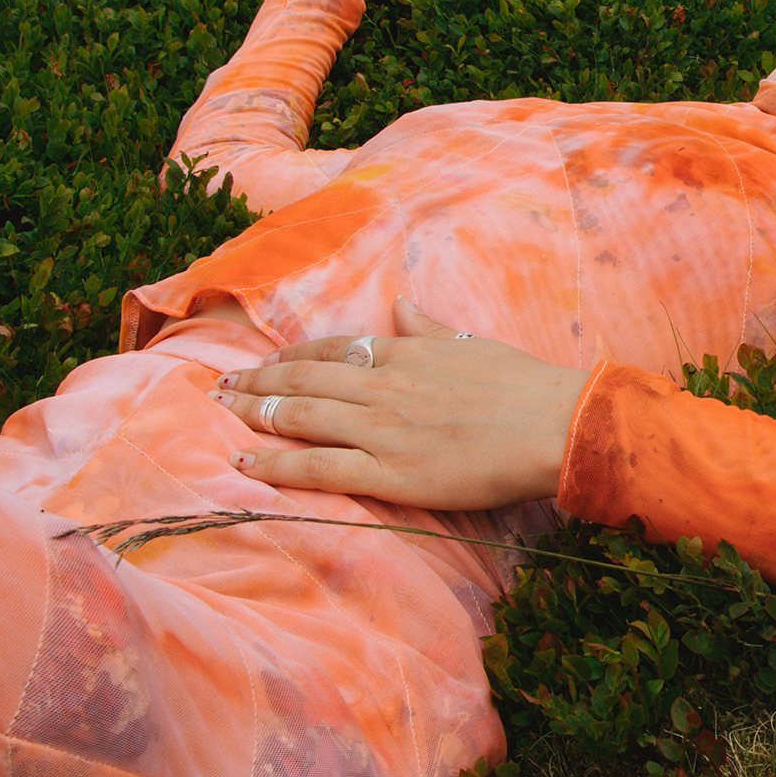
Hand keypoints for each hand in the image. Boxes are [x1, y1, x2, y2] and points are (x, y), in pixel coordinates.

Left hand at [209, 296, 591, 510]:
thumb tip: (401, 304)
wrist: (555, 426)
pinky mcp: (389, 472)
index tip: (266, 361)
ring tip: (221, 411)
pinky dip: (274, 463)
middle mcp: (384, 385)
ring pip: (300, 415)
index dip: (293, 355)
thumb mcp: (472, 345)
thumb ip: (429, 328)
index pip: (335, 349)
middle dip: (257, 380)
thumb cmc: (526, 387)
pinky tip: (243, 461)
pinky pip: (317, 466)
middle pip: (305, 378)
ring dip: (254, 411)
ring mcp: (382, 429)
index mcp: (406, 354)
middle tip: (220, 384)